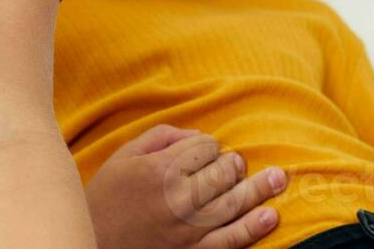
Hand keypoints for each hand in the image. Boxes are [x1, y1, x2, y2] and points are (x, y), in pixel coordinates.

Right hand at [83, 124, 285, 248]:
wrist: (94, 243)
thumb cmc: (108, 195)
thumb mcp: (125, 155)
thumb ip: (163, 137)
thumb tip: (200, 135)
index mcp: (160, 169)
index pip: (205, 147)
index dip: (209, 146)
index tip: (204, 152)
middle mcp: (177, 197)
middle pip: (224, 172)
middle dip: (233, 164)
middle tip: (235, 165)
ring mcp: (187, 228)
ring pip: (233, 202)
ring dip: (259, 188)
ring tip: (279, 179)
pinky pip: (229, 240)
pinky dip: (253, 228)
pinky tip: (270, 216)